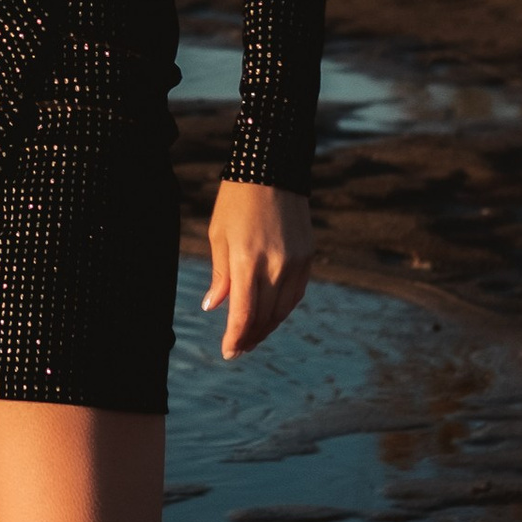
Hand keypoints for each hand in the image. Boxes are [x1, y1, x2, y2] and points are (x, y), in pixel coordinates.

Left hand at [202, 179, 312, 360]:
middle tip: (237, 348)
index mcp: (247, 261)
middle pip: (264, 317)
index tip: (228, 352)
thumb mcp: (219, 235)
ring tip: (252, 337)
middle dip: (249, 336)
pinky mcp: (307, 257)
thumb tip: (214, 306)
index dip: (235, 338)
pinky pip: (296, 294)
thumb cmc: (237, 201)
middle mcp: (275, 266)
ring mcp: (295, 263)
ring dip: (267, 327)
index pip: (243, 314)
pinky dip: (283, 309)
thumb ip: (220, 275)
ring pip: (282, 310)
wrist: (272, 168)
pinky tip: (271, 315)